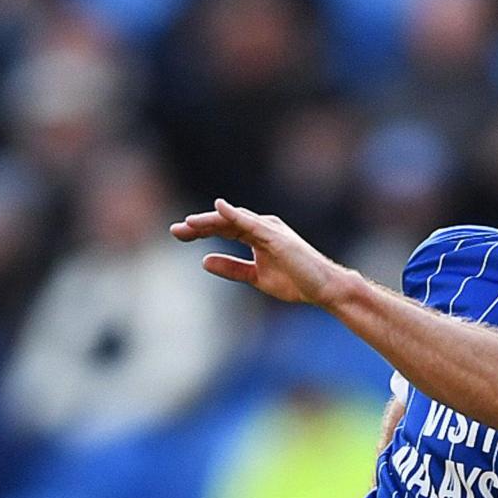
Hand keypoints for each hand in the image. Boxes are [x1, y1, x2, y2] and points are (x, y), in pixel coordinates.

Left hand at [170, 198, 346, 305]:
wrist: (322, 289)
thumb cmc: (295, 281)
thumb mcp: (256, 277)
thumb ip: (232, 268)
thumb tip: (204, 261)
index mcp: (256, 236)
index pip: (223, 229)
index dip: (200, 231)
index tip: (178, 234)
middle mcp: (262, 227)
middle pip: (224, 222)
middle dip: (199, 226)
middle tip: (174, 230)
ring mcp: (270, 230)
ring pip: (234, 220)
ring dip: (211, 220)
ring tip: (188, 223)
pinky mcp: (277, 236)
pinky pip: (252, 223)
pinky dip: (235, 214)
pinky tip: (219, 209)